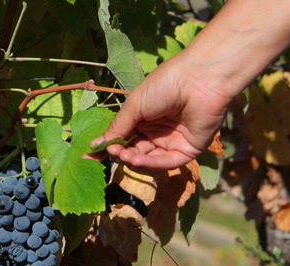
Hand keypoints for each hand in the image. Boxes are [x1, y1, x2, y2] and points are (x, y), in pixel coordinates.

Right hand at [92, 52, 232, 172]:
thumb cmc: (166, 84)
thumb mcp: (134, 106)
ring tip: (124, 156)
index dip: (108, 148)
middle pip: (134, 152)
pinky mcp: (188, 150)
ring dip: (134, 161)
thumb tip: (95, 145)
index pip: (123, 139)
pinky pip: (166, 163)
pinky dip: (150, 164)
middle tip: (112, 152)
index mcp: (144, 118)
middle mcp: (157, 132)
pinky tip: (137, 160)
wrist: (199, 78)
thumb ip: (116, 128)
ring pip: (148, 161)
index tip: (89, 157)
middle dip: (121, 154)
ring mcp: (172, 142)